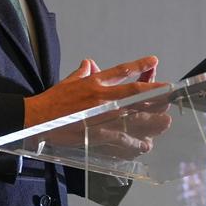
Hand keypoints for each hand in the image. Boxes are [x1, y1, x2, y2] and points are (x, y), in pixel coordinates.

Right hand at [23, 55, 164, 129]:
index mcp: (95, 83)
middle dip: (155, 95)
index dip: (140, 66)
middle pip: (135, 94)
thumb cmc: (52, 101)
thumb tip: (90, 63)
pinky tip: (145, 145)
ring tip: (165, 122)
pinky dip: (134, 142)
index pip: (122, 71)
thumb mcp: (69, 81)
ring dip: (151, 120)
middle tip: (169, 97)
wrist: (37, 119)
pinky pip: (121, 138)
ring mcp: (101, 117)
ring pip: (133, 118)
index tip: (154, 61)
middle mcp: (102, 98)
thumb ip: (83, 72)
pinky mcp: (97, 134)